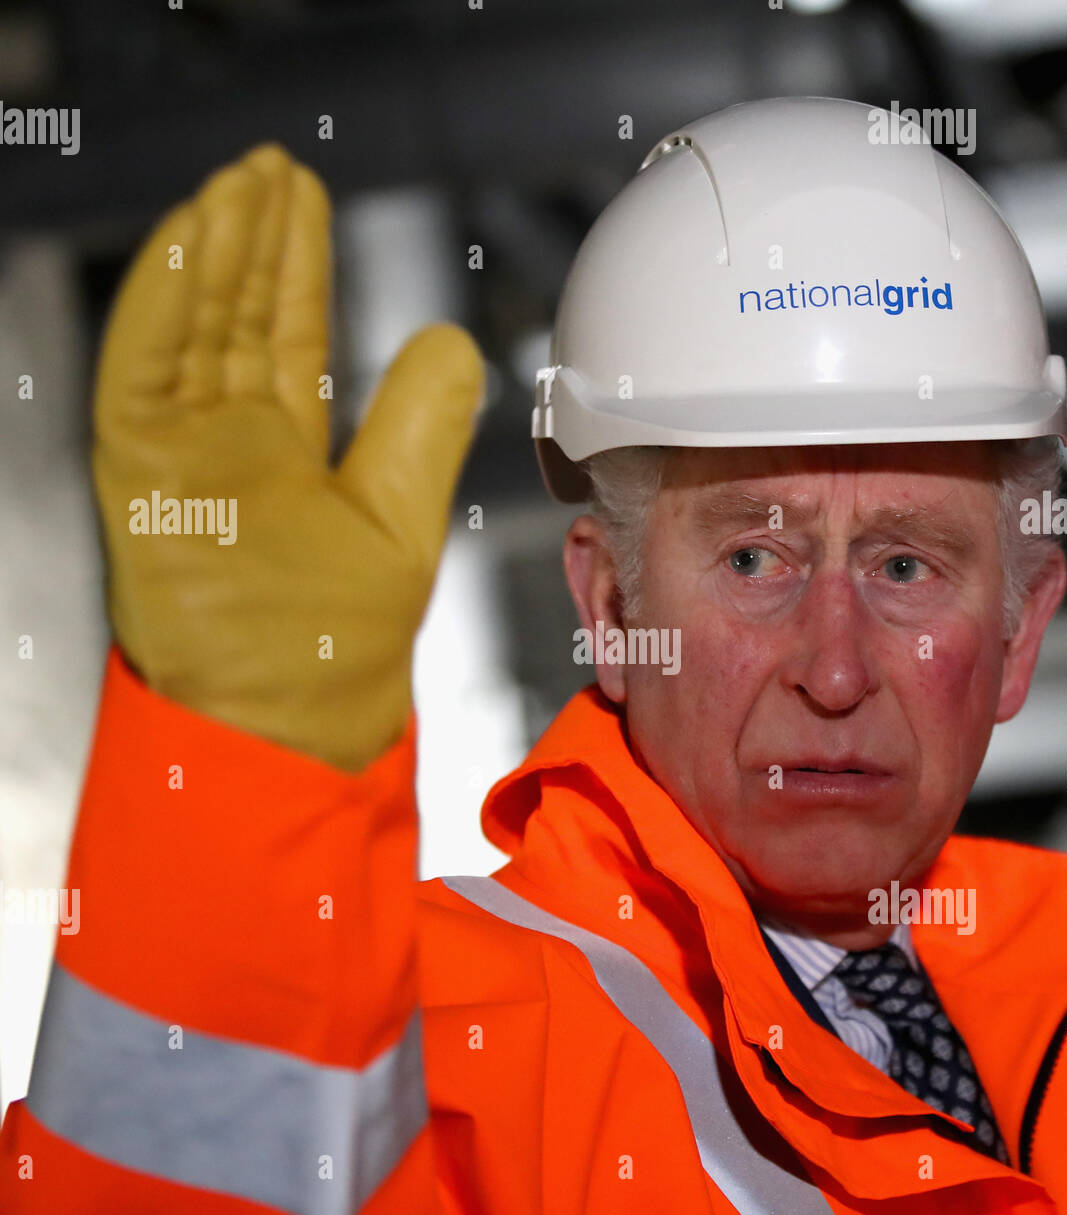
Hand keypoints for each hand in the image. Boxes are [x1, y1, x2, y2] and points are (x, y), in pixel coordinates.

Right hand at [91, 144, 484, 770]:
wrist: (289, 715)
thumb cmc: (341, 644)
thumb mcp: (399, 518)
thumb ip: (418, 427)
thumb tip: (453, 341)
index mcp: (288, 456)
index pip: (287, 338)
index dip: (294, 268)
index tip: (303, 202)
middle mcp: (228, 447)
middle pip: (235, 319)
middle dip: (252, 242)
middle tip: (269, 169)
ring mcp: (178, 455)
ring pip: (188, 327)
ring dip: (210, 251)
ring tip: (237, 183)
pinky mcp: (138, 470)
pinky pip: (141, 364)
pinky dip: (160, 298)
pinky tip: (187, 236)